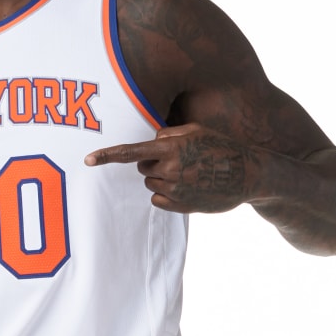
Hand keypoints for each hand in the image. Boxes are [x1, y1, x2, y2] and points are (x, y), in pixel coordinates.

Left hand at [85, 123, 249, 213]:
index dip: (107, 155)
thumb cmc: (221, 147)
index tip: (87, 160)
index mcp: (172, 147)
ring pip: (151, 183)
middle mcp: (170, 169)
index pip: (131, 151)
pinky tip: (188, 187)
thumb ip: (169, 134)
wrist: (249, 173)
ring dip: (163, 178)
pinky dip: (167, 194)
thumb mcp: (197, 131)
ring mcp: (174, 189)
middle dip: (153, 163)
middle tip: (178, 160)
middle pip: (141, 167)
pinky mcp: (180, 205)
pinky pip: (157, 200)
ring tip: (189, 173)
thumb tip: (150, 141)